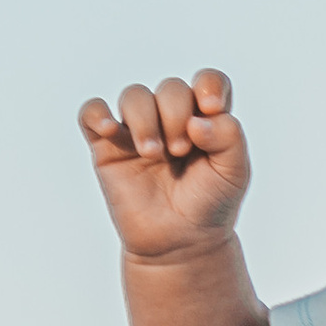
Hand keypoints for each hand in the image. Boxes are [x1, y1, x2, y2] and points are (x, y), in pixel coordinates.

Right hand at [79, 69, 250, 262]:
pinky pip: (92, 112)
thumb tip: (198, 119)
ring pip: (134, 95)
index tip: (210, 107)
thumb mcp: (234, 174)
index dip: (209, 85)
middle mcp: (171, 118)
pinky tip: (111, 129)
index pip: (208, 81)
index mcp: (206, 119)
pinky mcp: (108, 145)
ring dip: (144, 119)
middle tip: (181, 150)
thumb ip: (230, 139)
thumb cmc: (209, 206)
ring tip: (154, 154)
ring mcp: (138, 129)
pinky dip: (98, 114)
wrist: (180, 244)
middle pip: (171, 88)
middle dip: (176, 114)